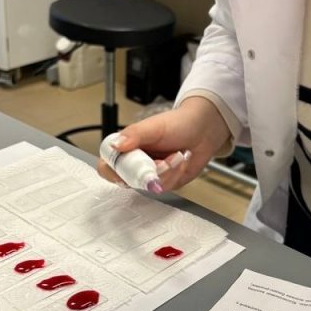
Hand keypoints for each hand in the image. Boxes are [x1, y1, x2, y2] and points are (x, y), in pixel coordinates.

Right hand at [97, 97, 230, 192]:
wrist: (203, 130)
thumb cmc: (177, 123)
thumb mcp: (153, 126)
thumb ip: (133, 135)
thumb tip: (115, 145)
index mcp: (125, 147)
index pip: (107, 166)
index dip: (113, 172)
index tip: (127, 169)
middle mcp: (135, 163)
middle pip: (128, 180)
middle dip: (150, 170)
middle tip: (164, 160)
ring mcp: (150, 174)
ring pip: (149, 185)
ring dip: (167, 170)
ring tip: (177, 154)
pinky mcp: (164, 182)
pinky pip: (164, 186)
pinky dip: (176, 173)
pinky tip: (181, 160)